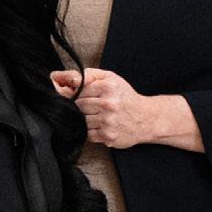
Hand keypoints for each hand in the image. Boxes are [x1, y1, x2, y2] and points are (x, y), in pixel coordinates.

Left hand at [69, 68, 197, 152]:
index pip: (79, 89)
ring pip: (82, 120)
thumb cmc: (126, 98)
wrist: (145, 119)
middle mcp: (108, 104)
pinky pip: (88, 134)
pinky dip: (90, 131)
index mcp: (108, 87)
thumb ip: (89, 75)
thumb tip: (65, 78)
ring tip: (97, 117)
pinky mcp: (107, 136)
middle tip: (92, 107)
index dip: (78, 93)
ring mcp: (108, 122)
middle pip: (78, 105)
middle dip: (81, 107)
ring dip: (86, 119)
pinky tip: (100, 126)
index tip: (83, 96)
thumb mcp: (111, 78)